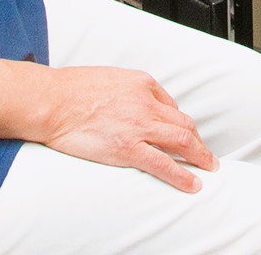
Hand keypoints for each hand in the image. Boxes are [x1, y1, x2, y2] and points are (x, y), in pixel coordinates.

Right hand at [39, 65, 218, 192]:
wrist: (52, 101)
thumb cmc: (71, 89)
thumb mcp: (109, 77)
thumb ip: (128, 90)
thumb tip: (134, 103)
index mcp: (142, 83)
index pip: (171, 106)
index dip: (180, 123)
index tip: (183, 135)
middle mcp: (146, 103)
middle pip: (183, 123)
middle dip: (197, 140)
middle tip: (205, 153)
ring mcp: (139, 126)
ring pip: (182, 141)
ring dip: (199, 156)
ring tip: (208, 167)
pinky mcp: (129, 148)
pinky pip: (164, 164)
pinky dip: (182, 175)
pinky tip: (192, 183)